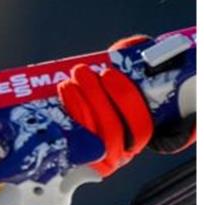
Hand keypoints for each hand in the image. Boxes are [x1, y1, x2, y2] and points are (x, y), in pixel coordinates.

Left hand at [56, 34, 193, 177]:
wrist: (73, 134)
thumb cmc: (104, 104)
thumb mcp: (117, 87)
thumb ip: (129, 65)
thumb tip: (136, 44)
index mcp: (136, 137)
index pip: (141, 126)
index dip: (126, 98)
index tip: (109, 72)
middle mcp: (120, 152)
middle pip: (112, 128)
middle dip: (96, 96)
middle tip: (83, 70)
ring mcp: (97, 159)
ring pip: (91, 134)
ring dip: (80, 103)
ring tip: (69, 80)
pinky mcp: (76, 159)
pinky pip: (73, 141)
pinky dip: (67, 116)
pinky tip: (62, 96)